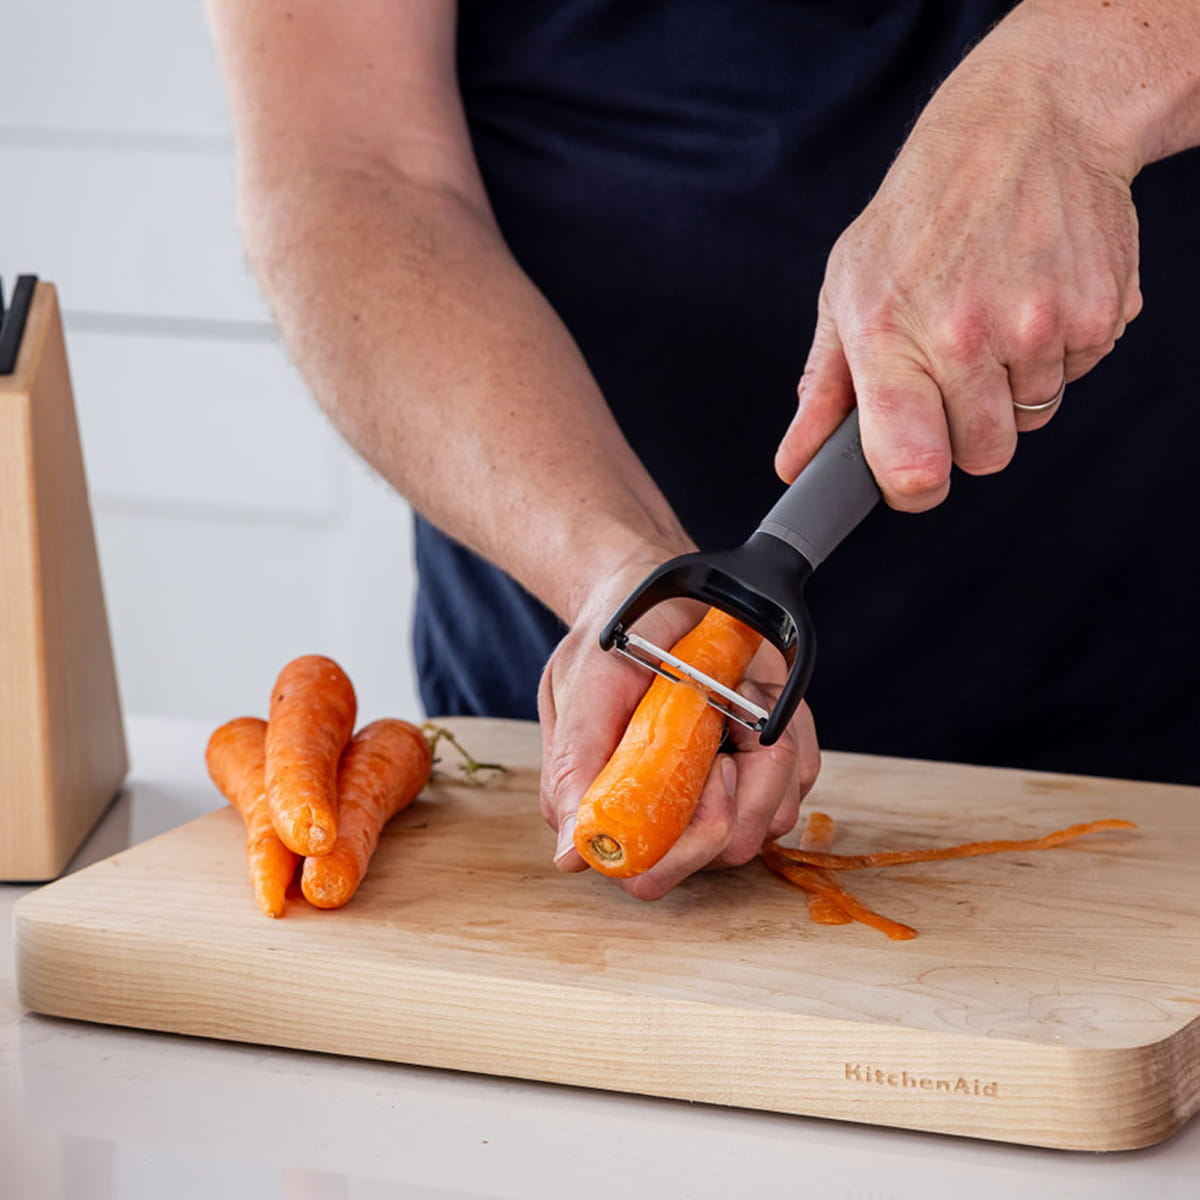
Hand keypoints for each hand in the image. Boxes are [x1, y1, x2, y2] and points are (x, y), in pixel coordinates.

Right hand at [537, 561, 819, 900]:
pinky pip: (802, 778)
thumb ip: (575, 767)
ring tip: (731, 702)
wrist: (661, 588)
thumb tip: (570, 857)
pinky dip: (788, 734)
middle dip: (730, 800)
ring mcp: (730, 788)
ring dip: (762, 757)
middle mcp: (676, 808)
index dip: (678, 850)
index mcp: (619, 803)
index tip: (693, 784)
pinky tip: (754, 698)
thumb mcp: (582, 686)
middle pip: (720, 855)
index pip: (650, 873)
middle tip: (718, 740)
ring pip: (770, 821)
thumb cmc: (612, 639)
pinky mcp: (775, 763)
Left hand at [775, 44, 1142, 510]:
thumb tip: (796, 464)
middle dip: (966, 430)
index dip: (911, 487)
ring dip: (1013, 387)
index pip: (910, 464)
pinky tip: (1034, 296)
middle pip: (981, 457)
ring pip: (1031, 418)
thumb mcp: (847, 290)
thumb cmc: (920, 213)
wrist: (1025, 121)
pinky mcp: (1101, 313)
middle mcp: (967, 335)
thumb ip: (823, 388)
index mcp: (891, 336)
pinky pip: (1075, 376)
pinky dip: (1057, 352)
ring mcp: (1040, 325)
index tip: (910, 476)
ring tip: (994, 317)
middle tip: (953, 371)